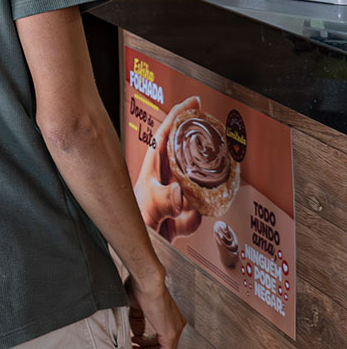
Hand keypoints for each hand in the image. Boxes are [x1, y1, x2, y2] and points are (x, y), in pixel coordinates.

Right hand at [129, 274, 185, 348]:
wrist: (147, 280)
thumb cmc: (141, 285)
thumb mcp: (137, 307)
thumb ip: (138, 323)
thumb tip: (137, 333)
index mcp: (171, 316)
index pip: (162, 337)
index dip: (147, 342)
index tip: (136, 340)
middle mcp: (176, 323)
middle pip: (163, 344)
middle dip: (146, 346)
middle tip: (134, 344)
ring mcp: (175, 329)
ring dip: (147, 348)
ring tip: (133, 344)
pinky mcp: (170, 333)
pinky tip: (138, 348)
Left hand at [135, 95, 202, 240]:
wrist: (135, 250)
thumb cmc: (134, 223)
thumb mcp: (149, 208)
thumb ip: (166, 202)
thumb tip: (182, 195)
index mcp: (153, 167)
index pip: (165, 135)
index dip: (178, 116)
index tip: (194, 101)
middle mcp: (163, 177)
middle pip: (185, 154)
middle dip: (200, 151)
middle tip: (217, 143)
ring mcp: (172, 194)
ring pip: (195, 185)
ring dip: (199, 195)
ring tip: (190, 205)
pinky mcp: (179, 213)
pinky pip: (196, 212)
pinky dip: (193, 220)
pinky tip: (181, 226)